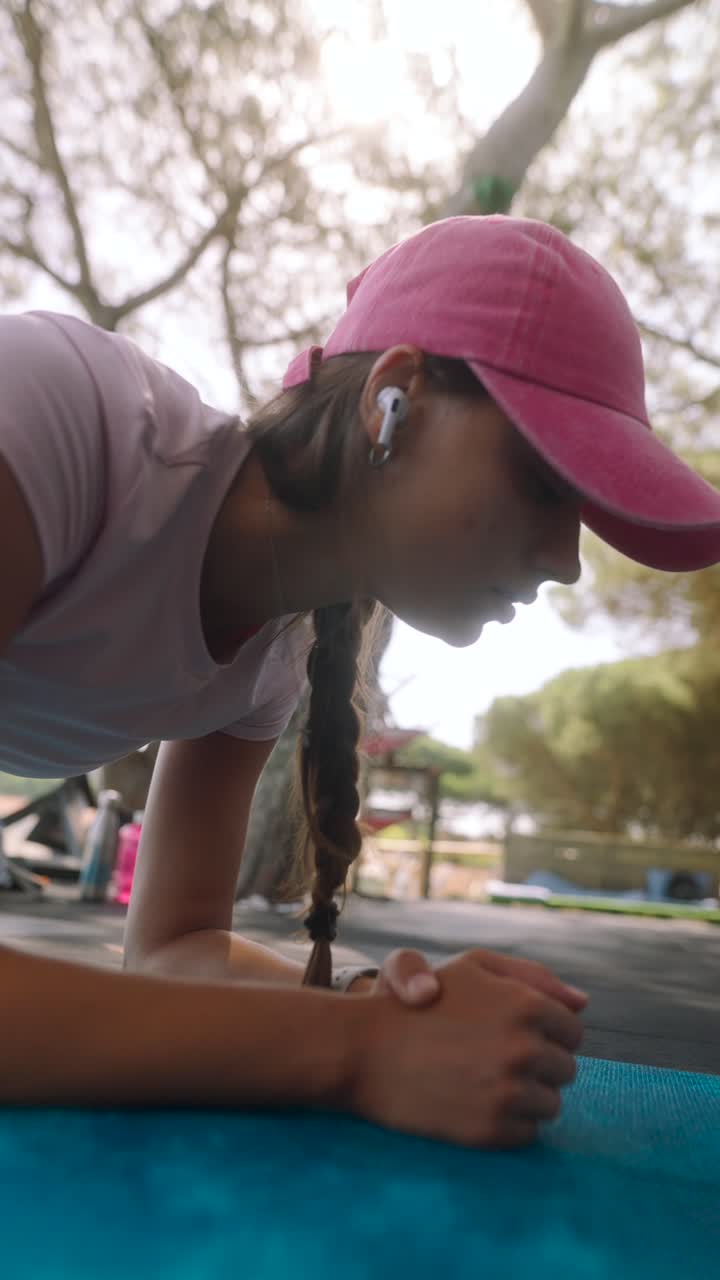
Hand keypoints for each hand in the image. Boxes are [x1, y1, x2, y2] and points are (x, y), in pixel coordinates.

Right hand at [348, 953, 584, 1148]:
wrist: (363, 1050)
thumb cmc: (420, 1001)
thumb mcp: (473, 967)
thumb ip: (534, 978)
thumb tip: (583, 1004)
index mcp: (527, 1006)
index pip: (573, 1031)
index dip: (545, 1032)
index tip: (512, 1033)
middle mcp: (525, 1049)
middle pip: (566, 1069)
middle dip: (537, 1064)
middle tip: (491, 1057)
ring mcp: (509, 1092)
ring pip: (551, 1104)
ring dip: (525, 1095)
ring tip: (482, 1080)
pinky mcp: (491, 1130)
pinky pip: (528, 1134)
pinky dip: (508, 1123)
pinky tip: (474, 1102)